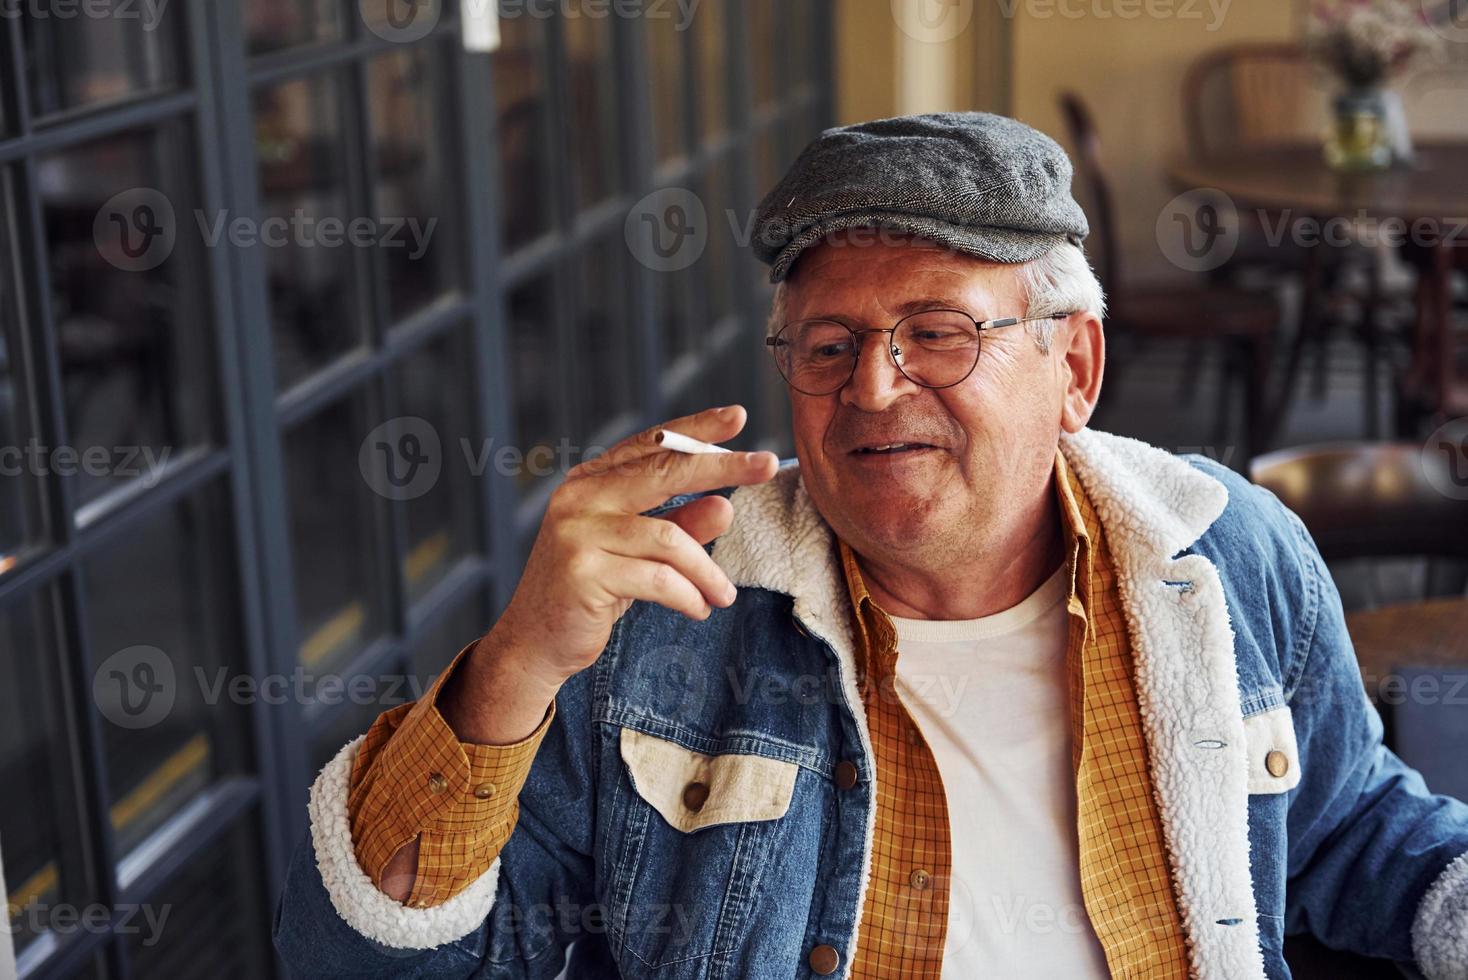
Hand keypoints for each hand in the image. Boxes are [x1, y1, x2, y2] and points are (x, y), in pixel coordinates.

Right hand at [482, 404, 778, 690]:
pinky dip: (689, 595)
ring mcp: (578, 532)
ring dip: (707, 570)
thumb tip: (725, 505)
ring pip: (670, 538)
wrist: (536, 642)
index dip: (696, 429)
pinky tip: (699, 608)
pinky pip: (659, 578)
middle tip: (769, 465)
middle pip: (664, 471)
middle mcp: (580, 497)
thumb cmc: (591, 591)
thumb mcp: (639, 553)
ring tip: (724, 594)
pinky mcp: (584, 572)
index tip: (738, 417)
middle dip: (722, 467)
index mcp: (591, 481)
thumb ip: (680, 526)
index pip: (650, 444)